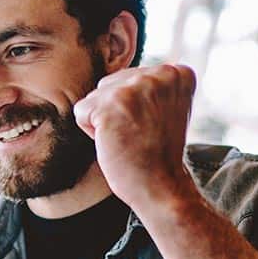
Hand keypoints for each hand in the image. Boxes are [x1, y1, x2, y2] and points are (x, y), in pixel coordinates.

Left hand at [74, 64, 198, 209]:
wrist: (160, 185)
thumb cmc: (157, 151)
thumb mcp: (164, 107)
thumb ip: (149, 85)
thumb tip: (116, 75)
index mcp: (176, 72)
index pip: (130, 78)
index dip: (135, 106)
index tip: (153, 125)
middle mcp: (158, 74)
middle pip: (110, 84)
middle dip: (116, 111)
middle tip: (139, 133)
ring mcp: (134, 88)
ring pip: (95, 97)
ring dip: (104, 121)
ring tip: (128, 137)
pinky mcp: (110, 105)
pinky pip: (81, 111)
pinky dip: (90, 131)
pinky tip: (115, 141)